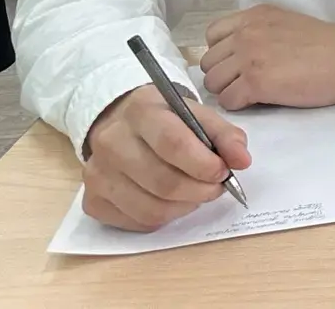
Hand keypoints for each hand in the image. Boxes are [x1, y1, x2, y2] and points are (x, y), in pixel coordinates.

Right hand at [81, 85, 250, 230]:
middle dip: (200, 190)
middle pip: (163, 181)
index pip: (173, 144)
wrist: (120, 122)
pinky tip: (172, 202)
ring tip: (197, 194)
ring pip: (150, 208)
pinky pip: (136, 222)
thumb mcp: (197, 113)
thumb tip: (242, 161)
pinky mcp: (92, 201)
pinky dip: (163, 218)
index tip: (225, 172)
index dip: (203, 164)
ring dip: (185, 207)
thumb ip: (224, 135)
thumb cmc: (166, 119)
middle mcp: (110, 142)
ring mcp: (97, 174)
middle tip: (216, 187)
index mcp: (140, 111)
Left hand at [200, 5, 334, 110]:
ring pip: (213, 83)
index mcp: (255, 15)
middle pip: (208, 62)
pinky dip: (241, 106)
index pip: (212, 35)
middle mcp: (247, 31)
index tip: (238, 63)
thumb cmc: (329, 45)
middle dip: (224, 75)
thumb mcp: (288, 23)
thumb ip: (259, 32)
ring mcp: (249, 56)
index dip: (222, 53)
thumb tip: (237, 56)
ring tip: (254, 93)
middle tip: (247, 83)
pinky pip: (228, 101)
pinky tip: (261, 101)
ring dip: (229, 91)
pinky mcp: (256, 82)